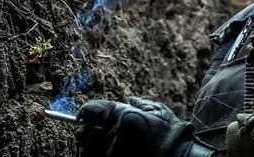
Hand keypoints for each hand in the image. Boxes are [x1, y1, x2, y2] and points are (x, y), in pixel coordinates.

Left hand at [74, 98, 193, 156]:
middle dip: (87, 130)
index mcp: (124, 118)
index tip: (88, 114)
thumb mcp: (157, 111)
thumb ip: (138, 104)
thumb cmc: (169, 135)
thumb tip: (124, 102)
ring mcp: (111, 156)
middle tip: (95, 131)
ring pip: (85, 151)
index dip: (88, 111)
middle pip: (83, 132)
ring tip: (103, 147)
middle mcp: (114, 138)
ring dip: (90, 147)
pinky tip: (108, 154)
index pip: (90, 111)